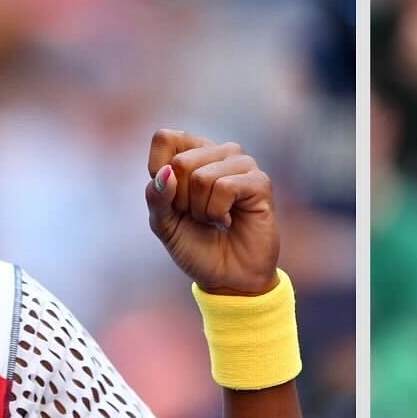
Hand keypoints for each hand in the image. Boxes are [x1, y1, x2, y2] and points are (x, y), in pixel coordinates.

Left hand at [145, 129, 279, 294]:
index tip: (172, 199)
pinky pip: (225, 188)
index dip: (158, 172)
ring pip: (202, 177)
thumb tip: (166, 172)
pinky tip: (229, 222)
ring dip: (201, 210)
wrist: (227, 279)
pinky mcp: (259, 182)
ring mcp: (242, 165)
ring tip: (215, 220)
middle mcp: (219, 153)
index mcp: (194, 154)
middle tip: (198, 216)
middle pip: (181, 161)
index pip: (165, 137)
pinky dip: (218, 212)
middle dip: (181, 200)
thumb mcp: (164, 224)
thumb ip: (157, 197)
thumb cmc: (196, 248)